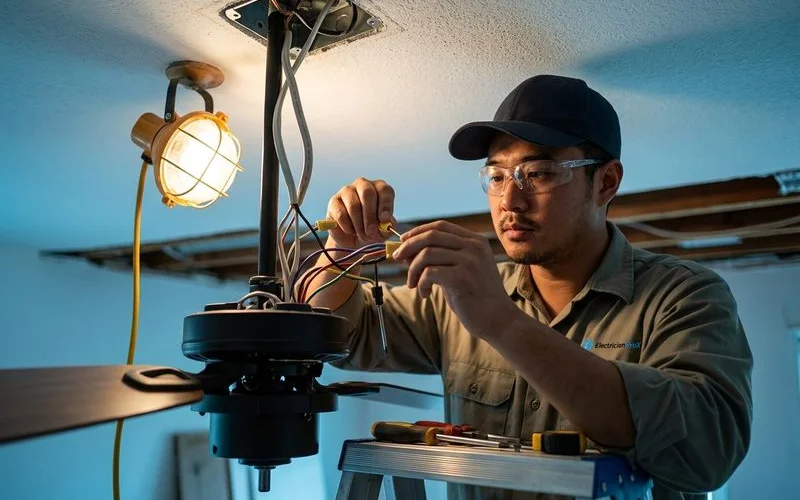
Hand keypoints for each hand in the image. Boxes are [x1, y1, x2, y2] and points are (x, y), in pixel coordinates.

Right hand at [326, 177, 397, 248]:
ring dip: (359, 225)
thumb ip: (387, 227)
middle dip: (370, 216)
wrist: (352, 238)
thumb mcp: (383, 231)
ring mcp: (347, 191)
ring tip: (363, 235)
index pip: (384, 190)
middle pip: (367, 194)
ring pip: (354, 206)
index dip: (385, 204)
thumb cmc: (371, 230)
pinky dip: (347, 227)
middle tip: (371, 231)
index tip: (384, 219)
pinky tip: (351, 231)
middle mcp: (363, 185)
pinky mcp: (334, 201)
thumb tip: (386, 222)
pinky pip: (341, 214)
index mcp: (379, 188)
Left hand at [392, 221, 512, 337]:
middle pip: (431, 236)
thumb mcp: (457, 271)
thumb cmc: (475, 296)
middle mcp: (474, 247)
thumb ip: (438, 259)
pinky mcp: (463, 277)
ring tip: (413, 284)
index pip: (440, 226)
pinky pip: (430, 272)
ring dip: (413, 270)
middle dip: (409, 246)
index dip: (418, 231)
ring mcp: (470, 261)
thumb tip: (406, 251)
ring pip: (427, 254)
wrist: (498, 319)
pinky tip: (424, 294)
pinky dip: (421, 283)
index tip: (403, 242)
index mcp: (475, 241)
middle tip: (397, 259)